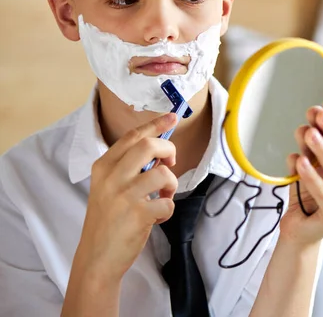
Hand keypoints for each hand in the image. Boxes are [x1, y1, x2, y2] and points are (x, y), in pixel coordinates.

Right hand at [72, 114, 178, 283]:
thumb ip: (128, 168)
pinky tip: (157, 216)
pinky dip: (168, 209)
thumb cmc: (108, 221)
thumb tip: (159, 152)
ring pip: (162, 173)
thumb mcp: (109, 188)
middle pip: (149, 146)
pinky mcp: (137, 214)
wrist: (96, 258)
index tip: (172, 117)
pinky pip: (167, 201)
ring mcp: (124, 195)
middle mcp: (111, 177)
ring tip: (163, 195)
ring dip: (171, 184)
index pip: (132, 137)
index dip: (155, 125)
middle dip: (169, 150)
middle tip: (171, 163)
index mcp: (103, 167)